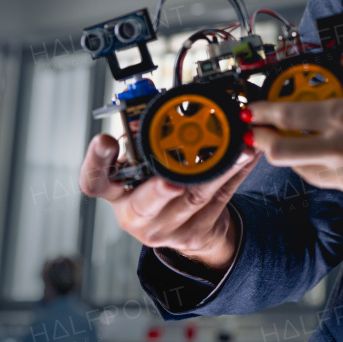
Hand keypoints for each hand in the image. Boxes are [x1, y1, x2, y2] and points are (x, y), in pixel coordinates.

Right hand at [79, 133, 257, 272]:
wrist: (183, 228)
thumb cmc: (157, 187)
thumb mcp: (140, 166)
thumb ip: (141, 140)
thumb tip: (146, 108)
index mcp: (116, 192)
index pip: (94, 180)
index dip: (96, 161)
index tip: (106, 140)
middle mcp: (135, 214)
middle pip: (144, 203)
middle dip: (159, 189)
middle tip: (172, 181)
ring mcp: (166, 229)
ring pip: (194, 198)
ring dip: (219, 171)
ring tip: (236, 149)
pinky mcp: (195, 233)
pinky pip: (220, 199)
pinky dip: (237, 175)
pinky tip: (248, 157)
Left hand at [246, 62, 342, 216]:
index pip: (289, 115)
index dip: (264, 112)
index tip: (253, 109)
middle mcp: (338, 149)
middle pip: (280, 150)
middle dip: (263, 139)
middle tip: (259, 130)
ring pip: (298, 170)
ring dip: (287, 156)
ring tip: (288, 143)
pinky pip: (324, 180)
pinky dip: (314, 168)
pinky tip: (323, 157)